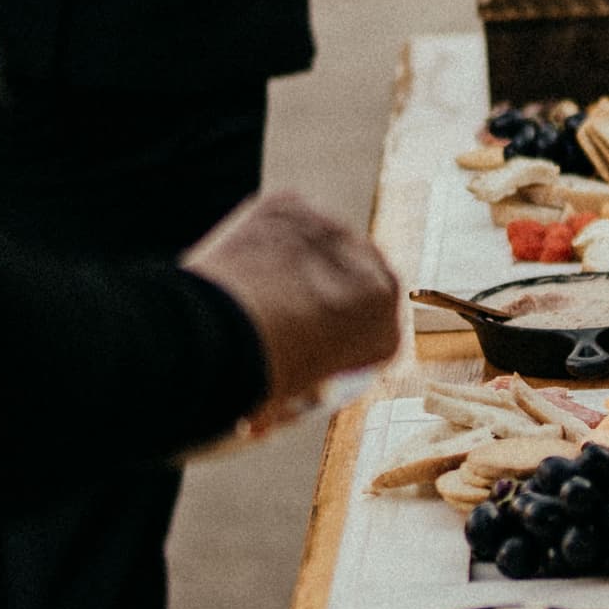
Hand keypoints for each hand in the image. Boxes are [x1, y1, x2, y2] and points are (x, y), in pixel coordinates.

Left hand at [184, 190, 400, 406]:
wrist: (221, 332)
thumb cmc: (258, 373)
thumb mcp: (293, 396)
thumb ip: (304, 383)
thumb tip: (278, 401)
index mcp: (386, 333)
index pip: (376, 334)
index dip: (344, 338)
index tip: (319, 341)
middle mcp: (376, 276)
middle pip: (358, 281)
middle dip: (331, 292)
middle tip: (287, 308)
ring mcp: (337, 235)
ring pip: (321, 246)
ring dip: (298, 259)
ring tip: (257, 283)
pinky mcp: (296, 207)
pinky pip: (285, 220)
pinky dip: (266, 235)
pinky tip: (244, 259)